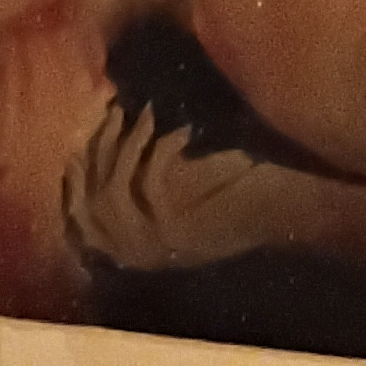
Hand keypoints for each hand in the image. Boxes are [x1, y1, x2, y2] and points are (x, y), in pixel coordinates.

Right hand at [64, 107, 295, 277]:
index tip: (78, 136)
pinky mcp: (177, 230)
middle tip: (111, 112)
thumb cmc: (244, 187)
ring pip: (113, 192)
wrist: (292, 210)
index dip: (73, 177)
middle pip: (88, 205)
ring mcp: (157, 246)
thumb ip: (143, 172)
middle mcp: (139, 254)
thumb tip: (106, 125)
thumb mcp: (183, 185)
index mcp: (135, 248)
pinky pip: (148, 182)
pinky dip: (161, 150)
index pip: (81, 217)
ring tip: (146, 114)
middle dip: (96, 153)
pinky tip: (179, 131)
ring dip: (127, 146)